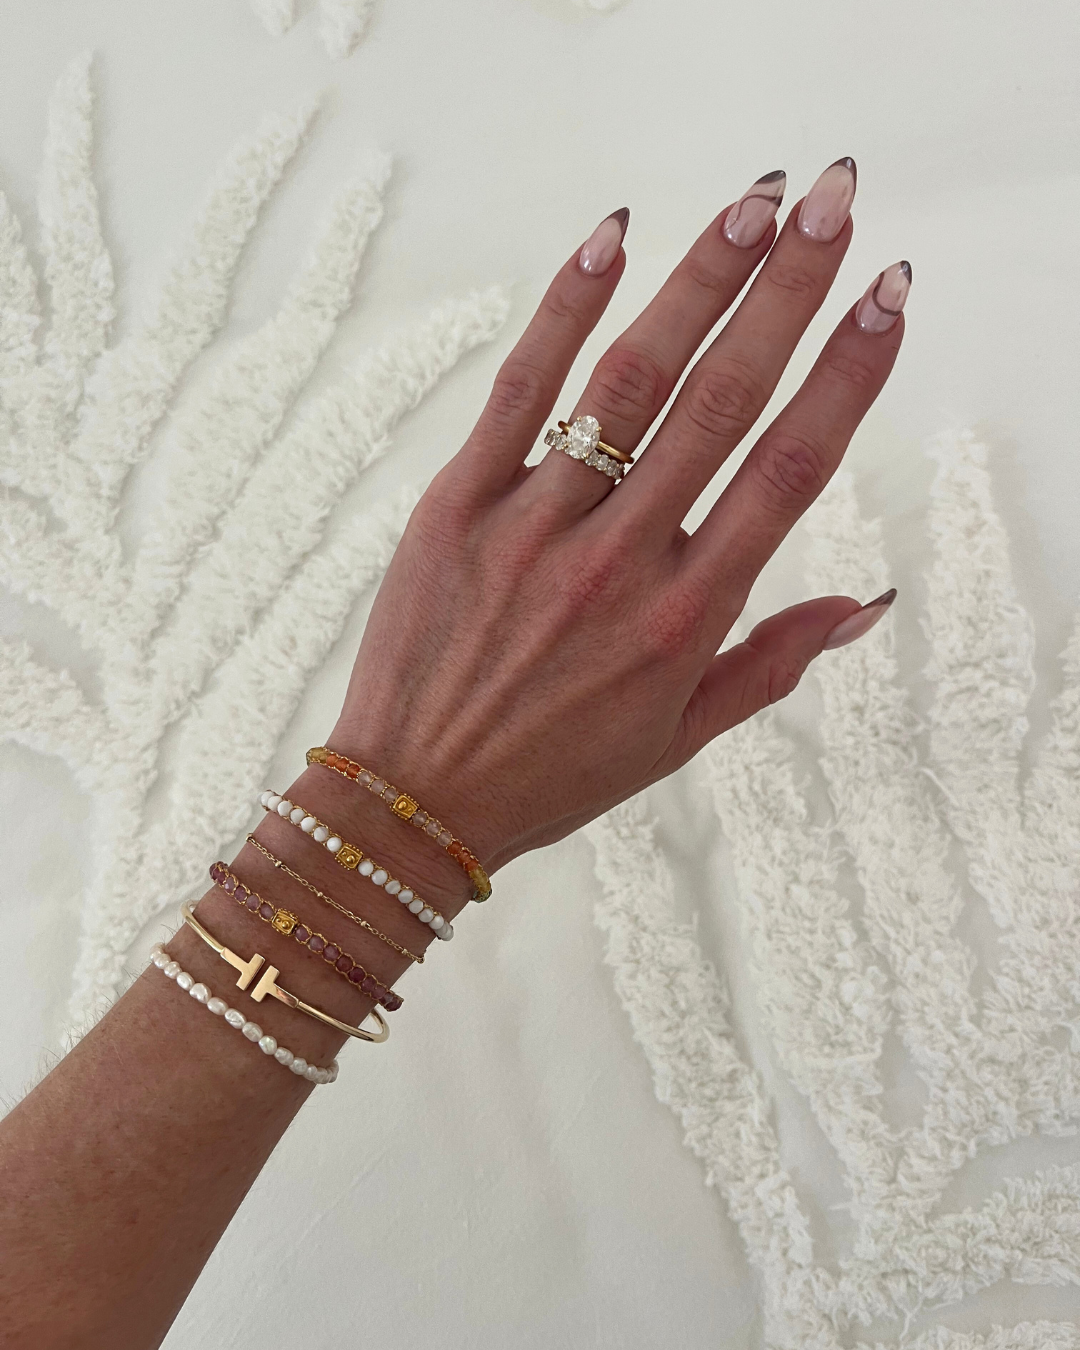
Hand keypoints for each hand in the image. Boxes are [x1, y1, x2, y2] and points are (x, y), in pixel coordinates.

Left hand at [330, 160, 906, 874]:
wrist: (415, 798)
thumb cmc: (554, 771)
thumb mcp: (679, 737)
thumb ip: (773, 662)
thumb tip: (866, 602)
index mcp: (685, 620)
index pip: (789, 472)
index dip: (847, 375)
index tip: (887, 299)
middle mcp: (619, 563)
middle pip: (721, 401)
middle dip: (789, 291)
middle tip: (836, 204)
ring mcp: (534, 526)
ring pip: (628, 381)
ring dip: (698, 282)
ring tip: (754, 203)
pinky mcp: (458, 505)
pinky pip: (518, 390)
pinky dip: (566, 309)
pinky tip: (614, 237)